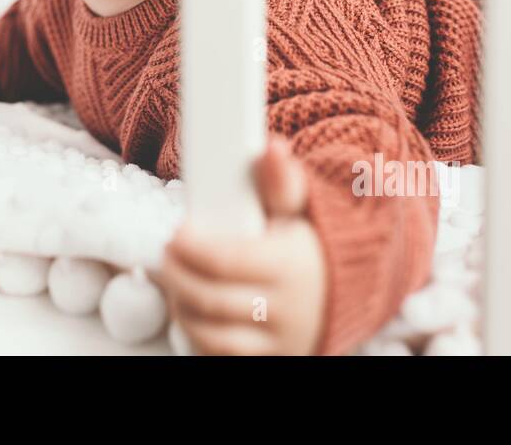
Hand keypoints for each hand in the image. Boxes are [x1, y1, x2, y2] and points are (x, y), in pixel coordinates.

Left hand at [156, 134, 327, 354]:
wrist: (344, 295)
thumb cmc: (311, 245)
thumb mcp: (301, 210)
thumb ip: (282, 182)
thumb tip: (271, 150)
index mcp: (292, 267)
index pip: (228, 262)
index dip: (193, 249)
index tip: (177, 234)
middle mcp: (287, 311)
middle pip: (213, 301)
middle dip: (178, 278)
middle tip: (166, 256)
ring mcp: (279, 343)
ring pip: (213, 337)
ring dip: (183, 309)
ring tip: (175, 283)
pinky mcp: (271, 360)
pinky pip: (222, 357)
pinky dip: (199, 338)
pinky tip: (191, 311)